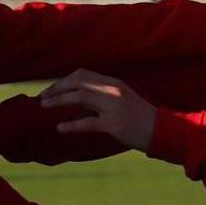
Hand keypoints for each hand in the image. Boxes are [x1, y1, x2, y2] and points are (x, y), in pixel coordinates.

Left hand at [39, 69, 155, 151]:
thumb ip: (102, 97)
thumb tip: (79, 103)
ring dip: (59, 101)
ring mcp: (114, 106)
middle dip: (57, 88)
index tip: (51, 89)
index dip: (63, 80)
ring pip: (80, 97)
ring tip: (44, 106)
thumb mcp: (122, 100)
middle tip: (42, 97)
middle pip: (78, 82)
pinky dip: (71, 125)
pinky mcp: (114, 124)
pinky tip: (60, 127)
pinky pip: (88, 122)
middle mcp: (113, 90)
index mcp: (114, 83)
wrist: (163, 130)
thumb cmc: (141, 117)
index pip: (83, 74)